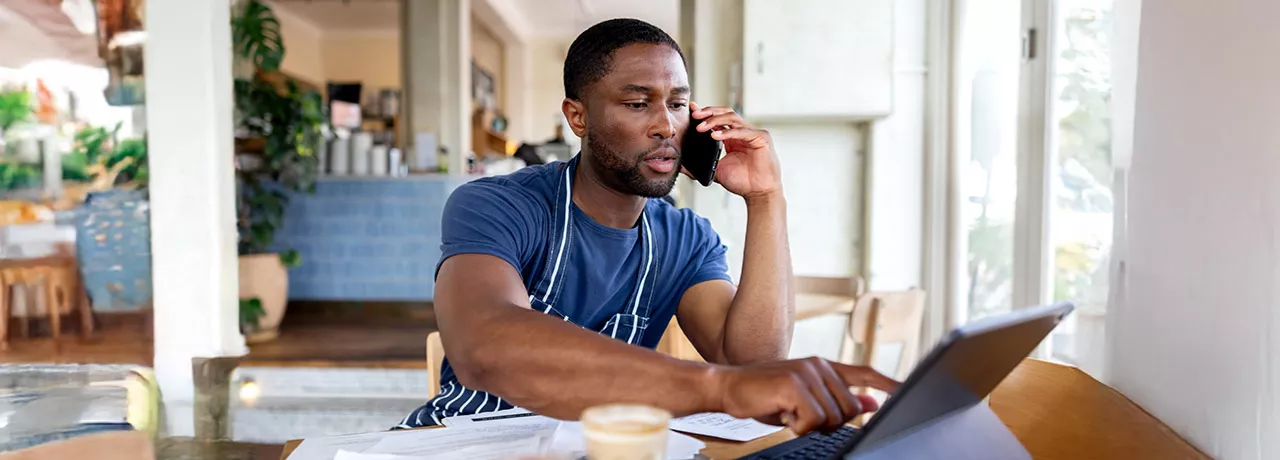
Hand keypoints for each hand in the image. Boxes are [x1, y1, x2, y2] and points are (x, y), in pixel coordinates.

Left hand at [690, 102, 782, 200]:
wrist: (758, 193)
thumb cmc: (742, 182)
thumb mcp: (716, 171)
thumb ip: (700, 167)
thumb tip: (681, 167)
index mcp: (732, 137)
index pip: (719, 118)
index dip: (706, 113)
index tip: (692, 111)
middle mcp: (742, 132)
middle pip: (725, 113)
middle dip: (708, 112)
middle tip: (694, 115)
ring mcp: (752, 133)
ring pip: (732, 118)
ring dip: (715, 120)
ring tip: (701, 127)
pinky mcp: (761, 138)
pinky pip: (742, 131)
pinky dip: (728, 132)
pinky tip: (715, 135)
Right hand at [712, 357, 898, 434]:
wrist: (727, 386)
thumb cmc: (764, 395)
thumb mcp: (804, 398)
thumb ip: (837, 398)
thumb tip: (870, 404)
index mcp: (824, 366)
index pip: (865, 373)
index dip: (889, 384)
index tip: (907, 391)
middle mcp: (819, 365)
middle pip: (850, 409)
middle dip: (830, 423)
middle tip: (801, 417)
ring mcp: (807, 373)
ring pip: (832, 417)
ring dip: (810, 425)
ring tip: (789, 412)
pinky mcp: (794, 384)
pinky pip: (813, 420)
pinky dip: (798, 426)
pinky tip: (783, 414)